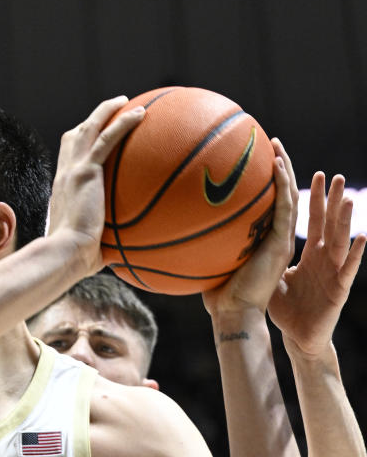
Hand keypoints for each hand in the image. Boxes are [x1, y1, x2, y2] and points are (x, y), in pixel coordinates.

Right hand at [48, 96, 145, 276]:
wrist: (65, 254)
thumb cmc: (75, 259)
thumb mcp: (88, 246)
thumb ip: (102, 242)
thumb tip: (123, 256)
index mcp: (62, 190)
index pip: (67, 160)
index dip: (79, 146)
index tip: (93, 142)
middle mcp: (64, 175)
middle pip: (73, 137)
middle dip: (91, 121)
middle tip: (110, 112)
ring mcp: (73, 171)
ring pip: (88, 129)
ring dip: (105, 111)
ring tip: (125, 102)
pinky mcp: (86, 172)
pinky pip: (107, 139)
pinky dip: (123, 123)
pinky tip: (141, 114)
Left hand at [203, 139, 298, 316]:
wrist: (232, 314)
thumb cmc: (216, 295)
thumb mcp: (205, 261)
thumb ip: (197, 243)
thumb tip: (167, 230)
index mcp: (260, 239)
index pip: (265, 204)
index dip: (263, 182)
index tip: (252, 160)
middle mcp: (273, 236)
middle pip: (280, 194)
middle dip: (277, 167)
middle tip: (268, 143)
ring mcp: (279, 239)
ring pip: (288, 195)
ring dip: (284, 168)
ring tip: (276, 145)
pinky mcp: (280, 244)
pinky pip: (284, 208)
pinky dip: (282, 185)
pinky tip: (277, 165)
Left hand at [268, 171, 365, 358]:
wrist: (297, 336)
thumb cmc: (284, 308)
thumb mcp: (272, 277)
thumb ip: (265, 258)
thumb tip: (240, 242)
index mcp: (309, 254)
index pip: (311, 221)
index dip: (313, 199)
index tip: (316, 175)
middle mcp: (324, 259)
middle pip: (329, 224)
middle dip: (332, 200)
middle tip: (335, 176)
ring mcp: (333, 272)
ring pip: (341, 241)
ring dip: (344, 220)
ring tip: (347, 198)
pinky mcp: (338, 289)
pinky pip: (348, 269)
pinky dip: (356, 253)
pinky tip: (362, 237)